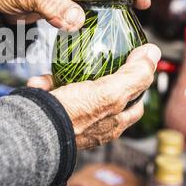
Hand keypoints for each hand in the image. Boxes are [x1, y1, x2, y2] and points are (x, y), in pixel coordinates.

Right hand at [28, 44, 161, 149]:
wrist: (32, 132)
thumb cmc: (72, 116)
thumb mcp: (110, 93)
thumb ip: (134, 75)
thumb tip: (153, 53)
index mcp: (114, 123)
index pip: (136, 104)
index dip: (137, 85)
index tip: (131, 66)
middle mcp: (96, 126)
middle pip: (105, 97)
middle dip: (97, 78)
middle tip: (93, 64)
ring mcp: (73, 122)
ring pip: (73, 94)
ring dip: (66, 79)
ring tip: (60, 69)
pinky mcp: (52, 117)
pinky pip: (51, 97)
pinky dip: (46, 87)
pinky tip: (39, 82)